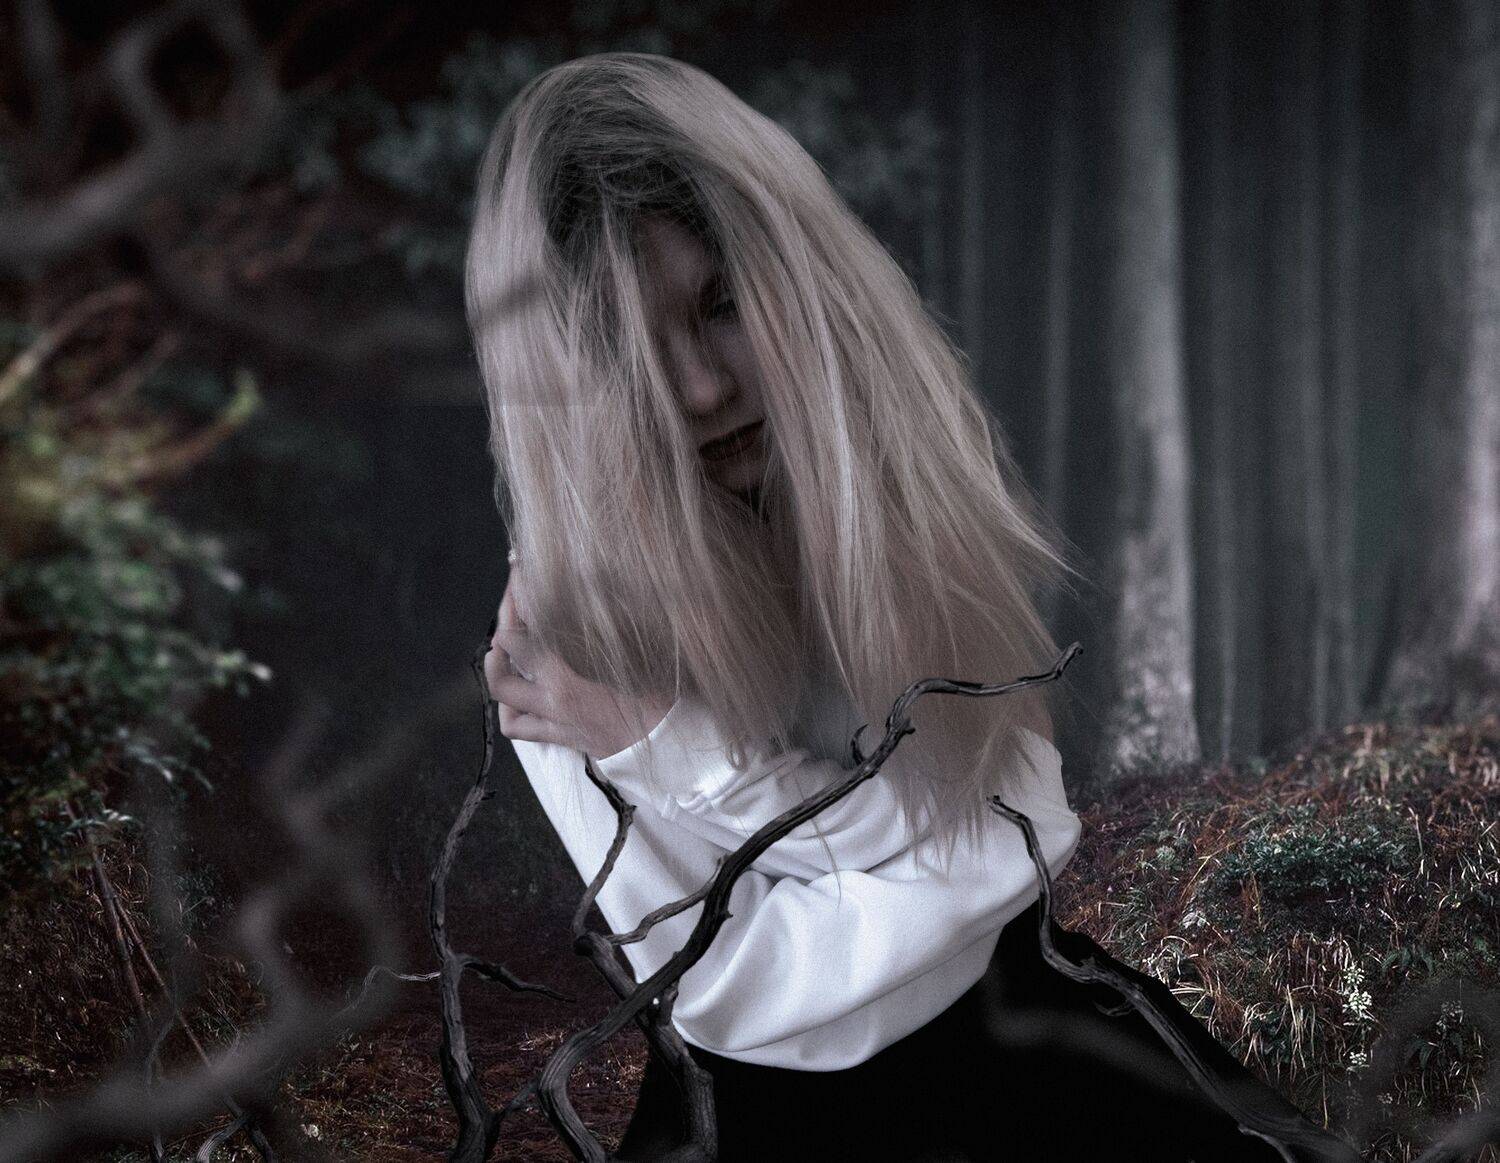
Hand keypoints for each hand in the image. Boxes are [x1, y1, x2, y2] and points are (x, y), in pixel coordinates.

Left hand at [485, 568, 674, 757]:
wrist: (668, 748)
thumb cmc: (663, 699)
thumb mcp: (642, 649)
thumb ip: (616, 616)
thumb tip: (597, 585)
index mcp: (571, 667)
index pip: (531, 617)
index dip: (520, 588)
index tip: (519, 567)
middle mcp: (554, 692)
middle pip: (507, 646)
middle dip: (506, 615)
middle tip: (513, 598)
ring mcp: (553, 715)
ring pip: (502, 689)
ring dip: (496, 663)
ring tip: (501, 646)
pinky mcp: (559, 735)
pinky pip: (517, 726)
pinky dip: (508, 709)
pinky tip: (513, 695)